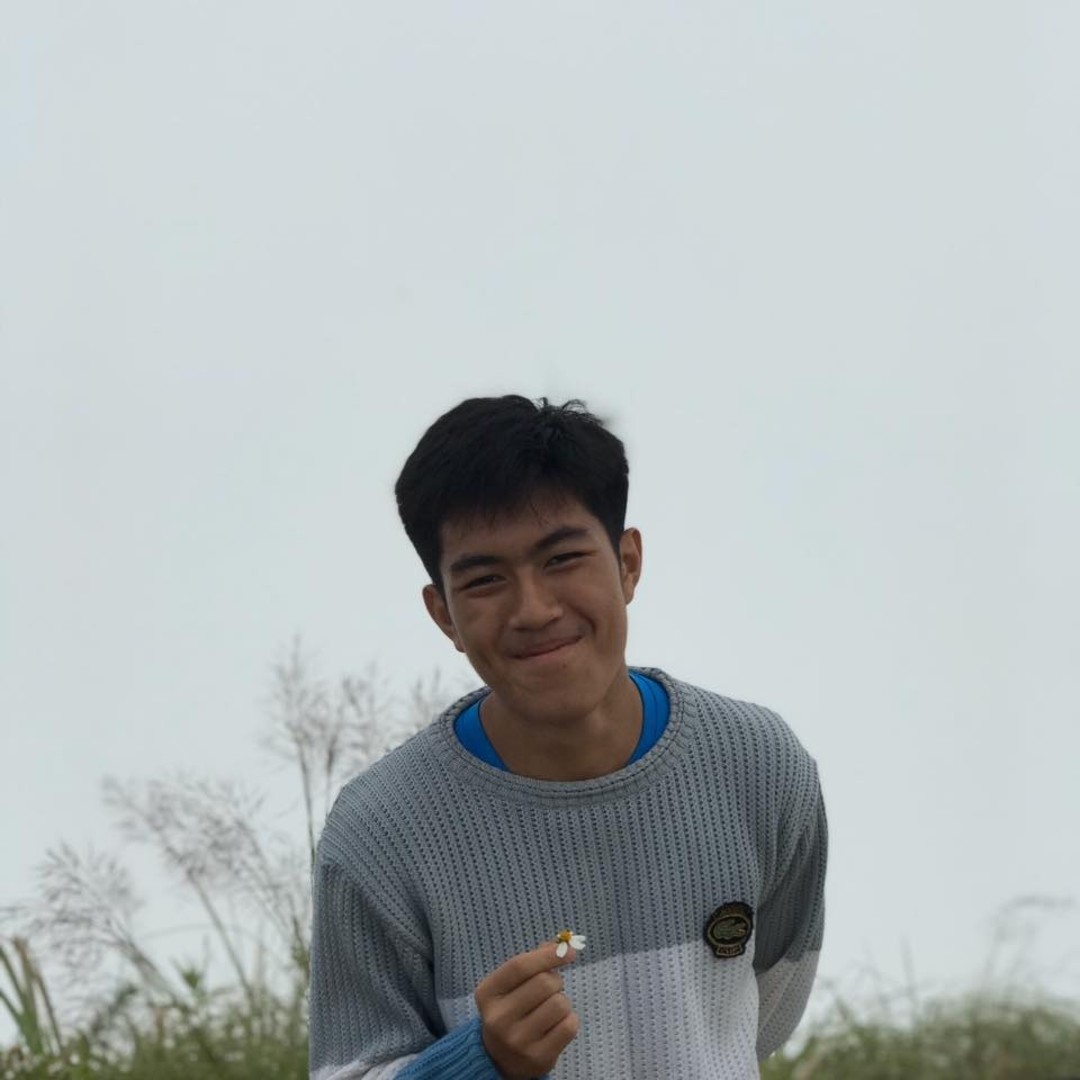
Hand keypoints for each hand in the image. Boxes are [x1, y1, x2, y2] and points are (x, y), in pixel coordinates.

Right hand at [474, 941, 579, 1078]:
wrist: (500, 1059)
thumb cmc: (510, 1010)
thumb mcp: (510, 985)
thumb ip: (532, 962)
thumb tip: (561, 946)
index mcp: (487, 993)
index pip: (519, 966)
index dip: (547, 955)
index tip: (568, 951)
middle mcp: (499, 1018)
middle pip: (544, 983)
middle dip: (556, 980)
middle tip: (552, 988)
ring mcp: (518, 1041)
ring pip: (560, 1004)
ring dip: (562, 1002)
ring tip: (550, 1009)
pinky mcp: (538, 1058)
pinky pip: (569, 1026)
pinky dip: (569, 1020)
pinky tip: (556, 1025)